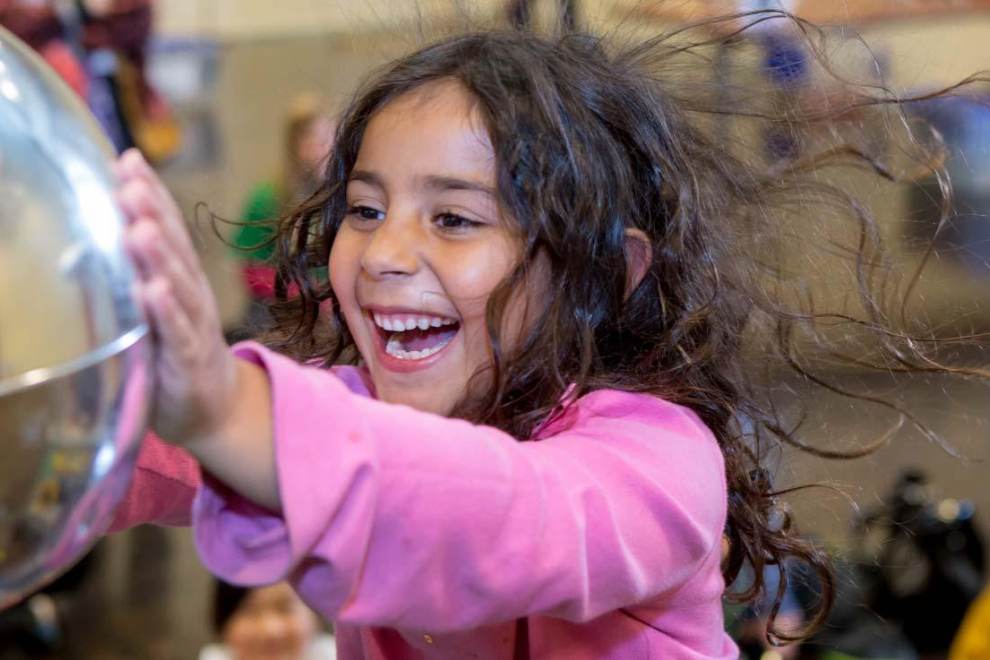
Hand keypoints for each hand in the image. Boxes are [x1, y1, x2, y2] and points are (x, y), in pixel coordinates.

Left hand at [117, 149, 238, 446]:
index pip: (166, 229)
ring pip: (177, 286)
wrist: (215, 410)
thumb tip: (75, 246)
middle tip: (131, 182)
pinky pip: (178, 333)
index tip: (128, 160)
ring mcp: (193, 327)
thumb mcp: (148, 313)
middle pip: (173, 249)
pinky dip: (166, 311)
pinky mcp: (189, 361)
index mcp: (180, 279)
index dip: (150, 194)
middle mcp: (191, 295)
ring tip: (140, 228)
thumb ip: (122, 280)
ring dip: (159, 256)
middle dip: (152, 214)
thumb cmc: (173, 357)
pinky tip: (152, 290)